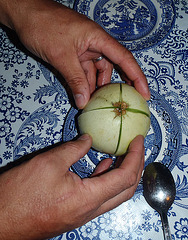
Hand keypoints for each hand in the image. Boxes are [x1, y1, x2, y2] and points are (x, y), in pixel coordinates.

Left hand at [0, 0, 149, 108]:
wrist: (24, 15)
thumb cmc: (44, 26)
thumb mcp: (61, 56)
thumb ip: (75, 80)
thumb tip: (84, 103)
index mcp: (98, 38)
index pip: (124, 59)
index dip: (137, 77)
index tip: (144, 94)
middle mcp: (95, 44)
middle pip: (112, 67)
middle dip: (115, 85)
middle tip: (120, 104)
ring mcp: (84, 50)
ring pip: (96, 72)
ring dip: (95, 88)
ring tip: (96, 104)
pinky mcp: (74, 55)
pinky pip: (83, 72)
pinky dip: (83, 84)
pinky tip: (82, 95)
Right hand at [0, 135, 143, 238]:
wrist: (1, 219)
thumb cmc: (20, 194)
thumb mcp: (49, 163)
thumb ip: (74, 149)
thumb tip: (88, 139)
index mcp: (87, 198)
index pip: (125, 177)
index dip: (136, 156)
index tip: (139, 141)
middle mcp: (90, 210)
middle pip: (125, 190)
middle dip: (135, 166)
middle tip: (136, 147)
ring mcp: (83, 213)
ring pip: (113, 194)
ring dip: (122, 174)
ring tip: (123, 154)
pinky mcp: (74, 212)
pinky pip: (99, 196)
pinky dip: (105, 179)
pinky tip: (103, 166)